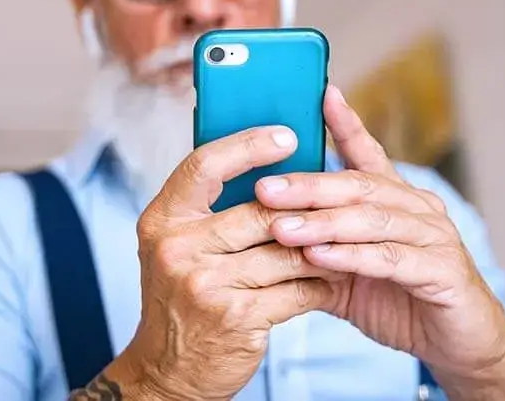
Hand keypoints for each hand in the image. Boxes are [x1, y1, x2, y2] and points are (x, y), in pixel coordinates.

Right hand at [116, 126, 337, 400]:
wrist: (167, 371)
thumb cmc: (180, 300)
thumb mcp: (177, 247)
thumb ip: (210, 211)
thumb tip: (271, 169)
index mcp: (162, 220)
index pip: (204, 165)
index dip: (249, 145)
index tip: (287, 135)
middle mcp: (178, 248)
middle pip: (260, 210)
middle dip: (305, 209)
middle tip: (339, 197)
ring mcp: (207, 284)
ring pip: (286, 251)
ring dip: (321, 249)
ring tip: (342, 241)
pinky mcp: (238, 316)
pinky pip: (297, 289)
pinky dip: (319, 284)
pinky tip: (329, 280)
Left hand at [254, 86, 504, 398]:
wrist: (460, 344)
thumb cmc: (400, 299)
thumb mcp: (350, 268)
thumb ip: (317, 246)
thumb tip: (267, 228)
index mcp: (396, 200)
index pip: (368, 154)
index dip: (346, 123)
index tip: (320, 92)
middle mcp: (418, 208)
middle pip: (359, 186)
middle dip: (309, 185)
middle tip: (265, 187)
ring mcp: (435, 238)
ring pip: (373, 220)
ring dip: (323, 223)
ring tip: (281, 226)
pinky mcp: (444, 271)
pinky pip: (391, 259)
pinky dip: (353, 257)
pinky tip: (319, 256)